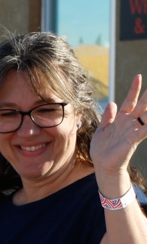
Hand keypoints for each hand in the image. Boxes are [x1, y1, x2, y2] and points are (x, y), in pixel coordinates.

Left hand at [91, 74, 146, 194]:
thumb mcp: (101, 130)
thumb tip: (112, 103)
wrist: (102, 166)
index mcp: (120, 120)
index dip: (134, 90)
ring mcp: (133, 130)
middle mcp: (129, 123)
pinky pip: (145, 129)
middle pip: (141, 105)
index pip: (129, 101)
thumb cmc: (102, 150)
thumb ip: (107, 117)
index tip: (138, 76)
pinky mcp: (134, 139)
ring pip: (146, 115)